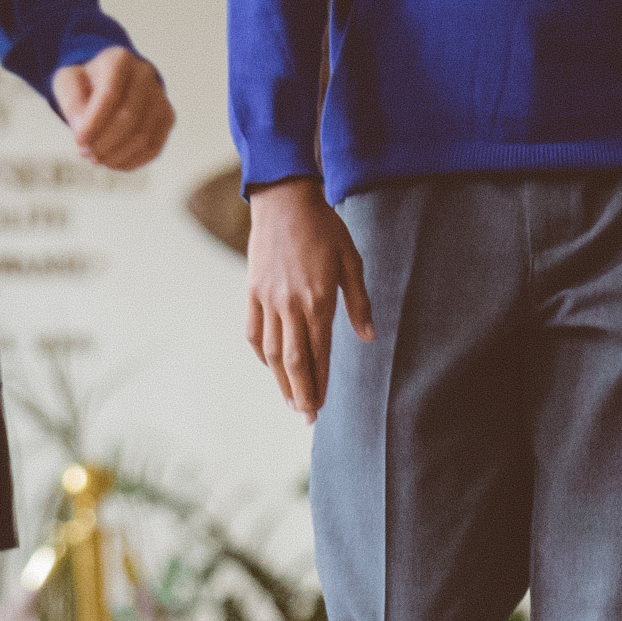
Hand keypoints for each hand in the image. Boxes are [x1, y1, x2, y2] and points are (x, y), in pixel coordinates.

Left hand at [55, 48, 172, 171]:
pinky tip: (114, 162)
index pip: (110, 94)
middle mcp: (144, 74)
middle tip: (86, 153)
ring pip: (143, 136)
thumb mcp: (68, 82)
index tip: (79, 141)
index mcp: (118, 59)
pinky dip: (132, 161)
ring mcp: (160, 96)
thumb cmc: (87, 82)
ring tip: (98, 159)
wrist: (113, 80)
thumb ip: (71, 103)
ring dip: (117, 155)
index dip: (94, 123)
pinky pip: (154, 147)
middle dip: (105, 142)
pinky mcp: (167, 118)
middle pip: (129, 117)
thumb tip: (83, 132)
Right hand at [243, 178, 372, 421]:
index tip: (322, 407)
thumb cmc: (324, 229)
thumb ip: (359, 303)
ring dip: (280, 382)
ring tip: (290, 402)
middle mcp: (289, 307)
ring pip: (271, 354)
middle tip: (306, 419)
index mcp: (317, 302)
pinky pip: (254, 333)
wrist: (284, 200)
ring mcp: (268, 301)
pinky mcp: (252, 292)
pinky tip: (271, 366)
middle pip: (293, 363)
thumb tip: (368, 337)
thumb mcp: (351, 262)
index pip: (318, 355)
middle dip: (300, 394)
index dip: (320, 384)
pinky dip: (262, 355)